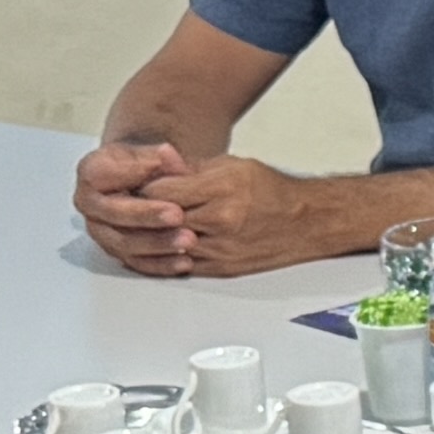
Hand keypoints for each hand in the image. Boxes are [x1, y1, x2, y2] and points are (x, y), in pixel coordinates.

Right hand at [75, 135, 198, 272]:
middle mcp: (91, 206)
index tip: (159, 174)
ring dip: (158, 244)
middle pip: (114, 215)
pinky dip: (162, 265)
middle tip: (178, 215)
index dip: (130, 177)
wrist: (147, 180)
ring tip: (189, 240)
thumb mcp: (150, 150)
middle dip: (148, 217)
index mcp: (91, 174)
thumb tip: (167, 155)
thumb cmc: (147, 162)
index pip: (100, 177)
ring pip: (125, 245)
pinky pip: (138, 264)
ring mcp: (103, 232)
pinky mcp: (119, 253)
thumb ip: (158, 155)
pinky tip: (184, 262)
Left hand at [138, 152, 331, 277]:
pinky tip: (159, 244)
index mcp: (222, 189)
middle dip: (142, 211)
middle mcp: (220, 220)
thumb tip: (160, 166)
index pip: (162, 191)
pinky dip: (167, 254)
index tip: (134, 184)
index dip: (143, 187)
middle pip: (161, 218)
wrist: (305, 222)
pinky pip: (181, 265)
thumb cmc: (271, 191)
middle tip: (129, 205)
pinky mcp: (221, 269)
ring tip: (142, 225)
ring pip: (167, 244)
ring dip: (152, 235)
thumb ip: (191, 168)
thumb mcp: (232, 165)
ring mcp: (220, 249)